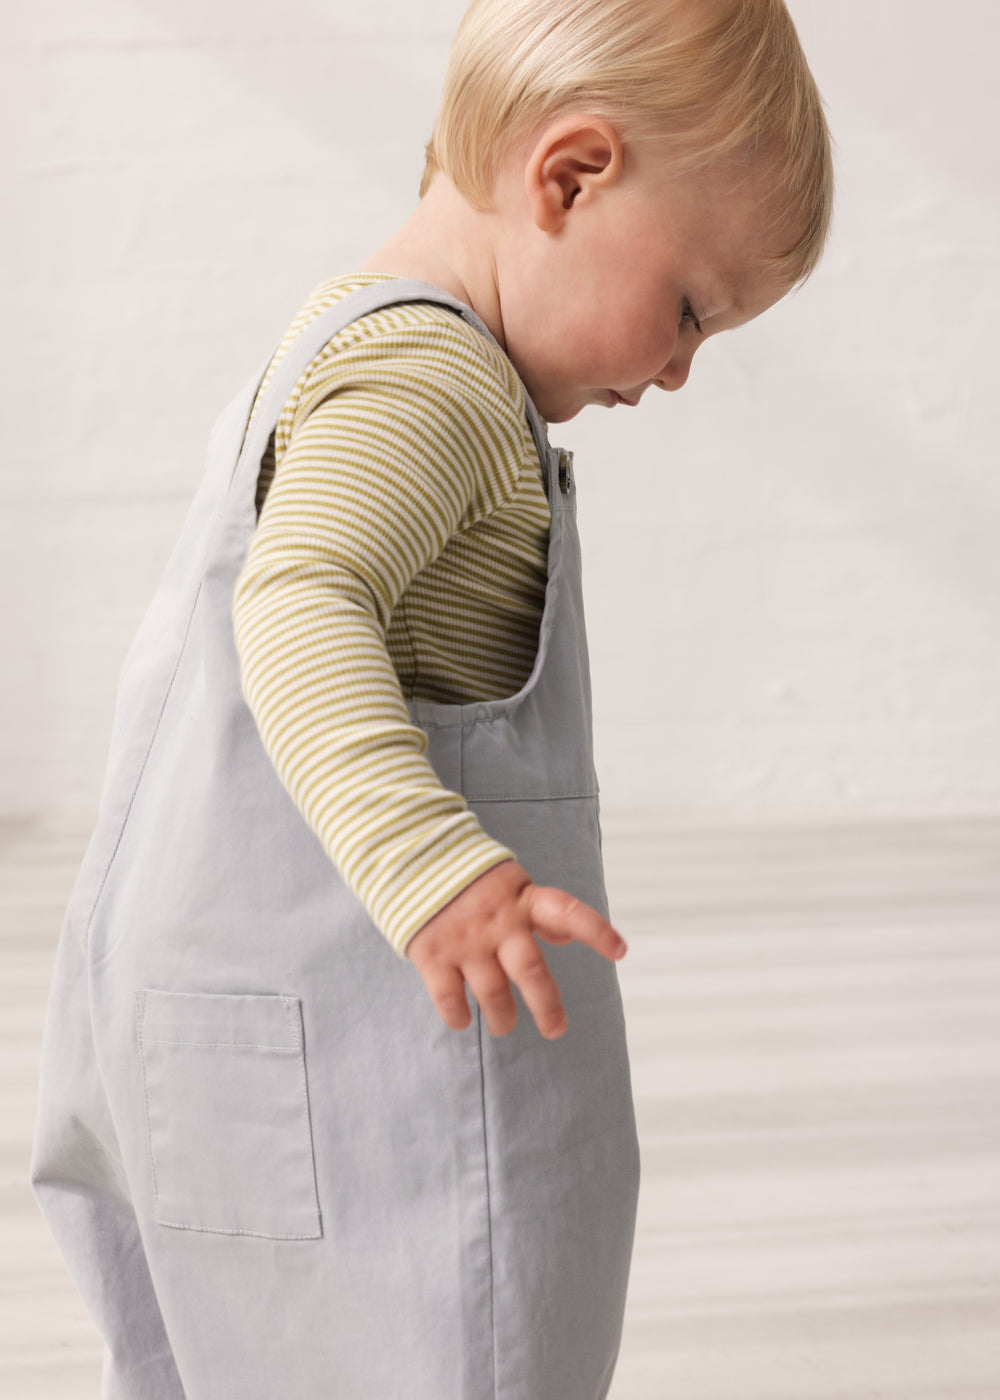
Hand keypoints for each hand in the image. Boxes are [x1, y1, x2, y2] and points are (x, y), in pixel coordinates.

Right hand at [405, 860, 625, 1039]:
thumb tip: (568, 935)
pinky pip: (449, 999)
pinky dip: (458, 1016)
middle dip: (547, 1007)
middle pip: (531, 972)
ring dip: (502, 1017)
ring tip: (504, 1025)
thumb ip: (538, 911)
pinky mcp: (431, 954)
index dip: (595, 931)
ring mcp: (464, 940)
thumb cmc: (469, 878)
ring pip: (493, 994)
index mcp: (521, 899)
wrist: (409, 856)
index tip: (620, 952)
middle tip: (556, 1029)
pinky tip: (463, 1019)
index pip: (567, 912)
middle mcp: (498, 921)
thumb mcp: (510, 884)